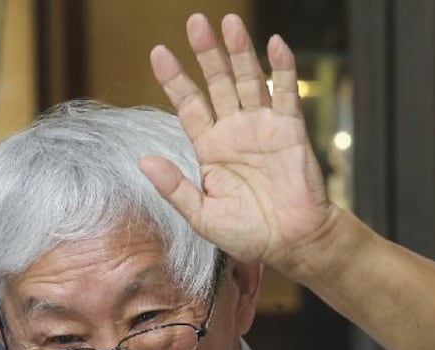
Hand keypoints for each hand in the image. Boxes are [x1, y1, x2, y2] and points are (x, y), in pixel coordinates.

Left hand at [139, 14, 339, 276]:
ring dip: (239, 51)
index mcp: (209, 148)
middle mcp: (233, 131)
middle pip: (217, 83)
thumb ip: (174, 187)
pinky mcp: (289, 129)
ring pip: (248, 80)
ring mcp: (261, 127)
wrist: (290, 243)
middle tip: (194, 22)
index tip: (159, 52)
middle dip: (206, 52)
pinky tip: (273, 44)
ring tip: (228, 22)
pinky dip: (282, 67)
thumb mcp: (201, 215)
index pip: (188, 105)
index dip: (175, 79)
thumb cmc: (247, 233)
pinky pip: (284, 92)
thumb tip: (143, 161)